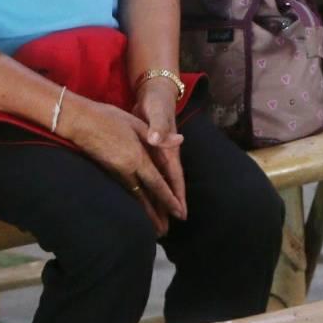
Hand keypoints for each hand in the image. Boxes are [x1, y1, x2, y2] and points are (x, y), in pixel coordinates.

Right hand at [58, 97, 179, 234]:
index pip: (157, 184)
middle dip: (156, 216)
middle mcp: (127, 170)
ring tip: (153, 227)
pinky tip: (138, 207)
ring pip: (135, 197)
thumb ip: (158, 137)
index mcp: (137, 158)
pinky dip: (135, 202)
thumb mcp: (136, 123)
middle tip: (164, 232)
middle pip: (145, 198)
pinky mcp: (108, 172)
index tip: (178, 214)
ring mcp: (116, 173)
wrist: (78, 121)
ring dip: (145, 213)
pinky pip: (126, 191)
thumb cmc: (108, 117)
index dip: (169, 200)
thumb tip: (180, 140)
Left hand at [131, 78, 187, 221]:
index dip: (177, 196)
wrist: (153, 92)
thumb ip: (158, 127)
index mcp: (169, 149)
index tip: (181, 214)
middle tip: (166, 229)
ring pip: (157, 182)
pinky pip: (147, 175)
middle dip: (167, 206)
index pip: (175, 177)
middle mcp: (165, 156)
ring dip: (156, 200)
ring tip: (155, 221)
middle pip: (167, 185)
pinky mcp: (146, 152)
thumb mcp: (158, 113)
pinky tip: (141, 199)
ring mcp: (155, 155)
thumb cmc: (157, 103)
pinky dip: (146, 188)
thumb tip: (157, 140)